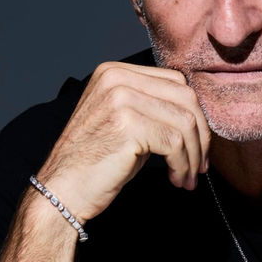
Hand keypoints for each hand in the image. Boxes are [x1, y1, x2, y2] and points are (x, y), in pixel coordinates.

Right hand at [37, 63, 210, 221]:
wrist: (62, 190)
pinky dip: (182, 164)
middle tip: (200, 164)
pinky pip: (174, 142)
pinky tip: (176, 179)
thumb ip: (152, 106)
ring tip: (188, 177)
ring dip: (193, 155)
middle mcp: (117, 78)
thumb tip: (196, 115)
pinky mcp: (127, 124)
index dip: (194, 115)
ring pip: (184, 122)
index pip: (175, 83)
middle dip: (200, 134)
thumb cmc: (94, 162)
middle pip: (185, 98)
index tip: (197, 144)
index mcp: (114, 72)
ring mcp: (121, 99)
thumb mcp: (123, 121)